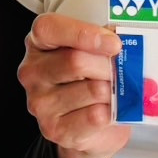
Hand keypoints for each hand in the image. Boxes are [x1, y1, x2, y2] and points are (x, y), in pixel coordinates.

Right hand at [20, 14, 128, 157]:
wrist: (89, 126)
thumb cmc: (90, 80)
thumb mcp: (92, 51)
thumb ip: (102, 40)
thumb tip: (124, 38)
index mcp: (37, 43)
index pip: (50, 29)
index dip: (83, 33)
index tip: (114, 43)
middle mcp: (32, 72)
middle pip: (76, 61)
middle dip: (108, 67)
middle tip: (123, 71)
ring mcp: (40, 102)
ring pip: (92, 90)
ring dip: (113, 91)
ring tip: (115, 92)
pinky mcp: (54, 128)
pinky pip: (95, 116)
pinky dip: (112, 112)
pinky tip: (110, 110)